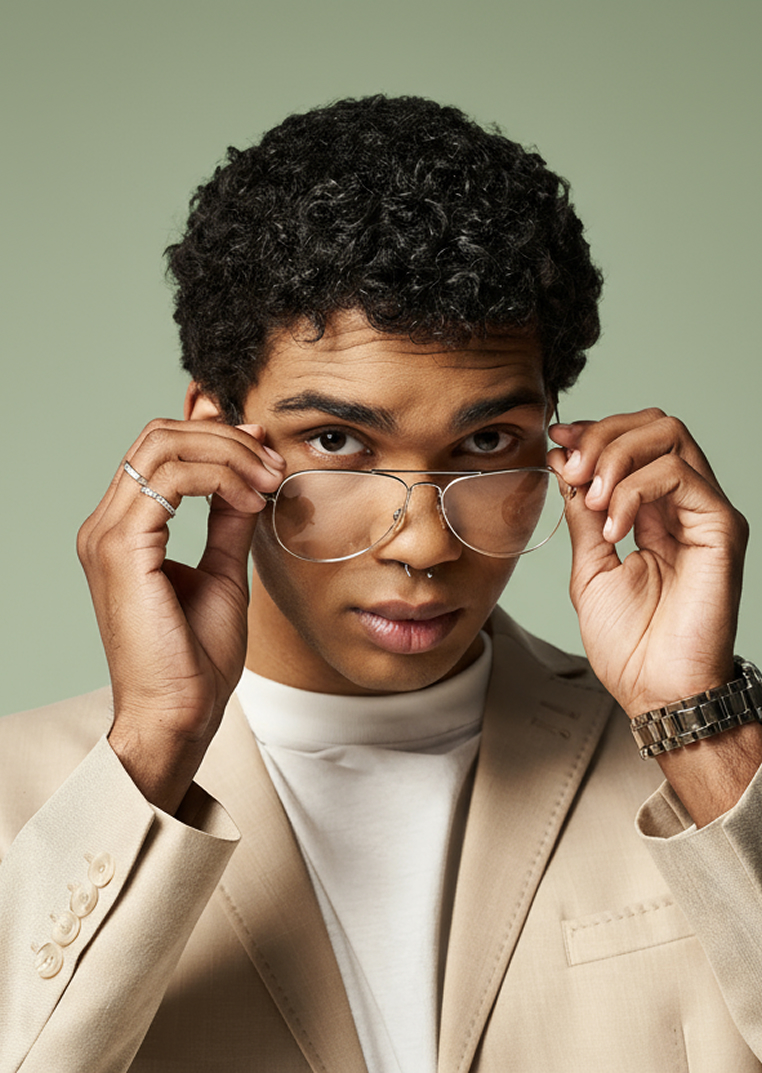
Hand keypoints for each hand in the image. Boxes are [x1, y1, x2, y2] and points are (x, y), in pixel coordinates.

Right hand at [77, 419, 284, 811]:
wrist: (180, 713)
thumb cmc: (196, 659)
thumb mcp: (224, 573)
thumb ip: (229, 523)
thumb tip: (249, 478)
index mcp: (124, 531)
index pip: (161, 450)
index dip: (216, 438)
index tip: (266, 453)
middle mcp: (105, 525)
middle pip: (159, 436)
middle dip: (225, 438)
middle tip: (271, 464)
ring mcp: (107, 534)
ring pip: (164, 446)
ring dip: (228, 454)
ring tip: (267, 482)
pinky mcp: (123, 547)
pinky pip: (172, 478)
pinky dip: (220, 477)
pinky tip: (250, 500)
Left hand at [548, 409, 747, 718]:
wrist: (657, 690)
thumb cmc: (631, 643)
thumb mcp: (590, 566)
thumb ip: (582, 514)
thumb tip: (562, 462)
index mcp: (653, 512)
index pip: (633, 441)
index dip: (593, 432)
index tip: (555, 440)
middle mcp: (683, 504)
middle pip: (654, 424)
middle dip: (602, 435)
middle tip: (570, 468)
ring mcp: (704, 511)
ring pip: (668, 434)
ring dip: (614, 457)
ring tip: (591, 500)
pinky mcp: (720, 526)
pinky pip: (677, 474)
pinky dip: (632, 490)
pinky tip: (613, 526)